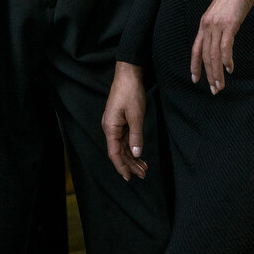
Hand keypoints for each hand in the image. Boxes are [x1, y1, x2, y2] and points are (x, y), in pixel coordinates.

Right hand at [102, 62, 148, 179]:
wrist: (128, 75)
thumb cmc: (130, 93)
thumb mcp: (136, 116)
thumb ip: (136, 136)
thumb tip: (135, 154)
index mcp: (110, 127)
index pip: (114, 153)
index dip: (121, 166)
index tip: (129, 178)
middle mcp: (110, 128)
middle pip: (119, 152)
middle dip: (130, 164)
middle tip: (142, 175)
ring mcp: (115, 125)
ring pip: (122, 146)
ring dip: (132, 157)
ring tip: (144, 168)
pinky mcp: (120, 121)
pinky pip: (125, 138)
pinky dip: (132, 147)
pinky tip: (139, 154)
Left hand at [190, 0, 253, 93]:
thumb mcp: (221, 15)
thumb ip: (218, 28)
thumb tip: (222, 42)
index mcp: (203, 25)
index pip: (196, 49)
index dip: (195, 65)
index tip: (196, 79)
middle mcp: (207, 26)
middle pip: (204, 56)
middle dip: (208, 75)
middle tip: (214, 89)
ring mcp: (217, 25)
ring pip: (213, 55)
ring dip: (217, 72)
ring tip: (221, 85)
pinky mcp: (229, 25)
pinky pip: (225, 46)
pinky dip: (226, 59)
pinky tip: (229, 69)